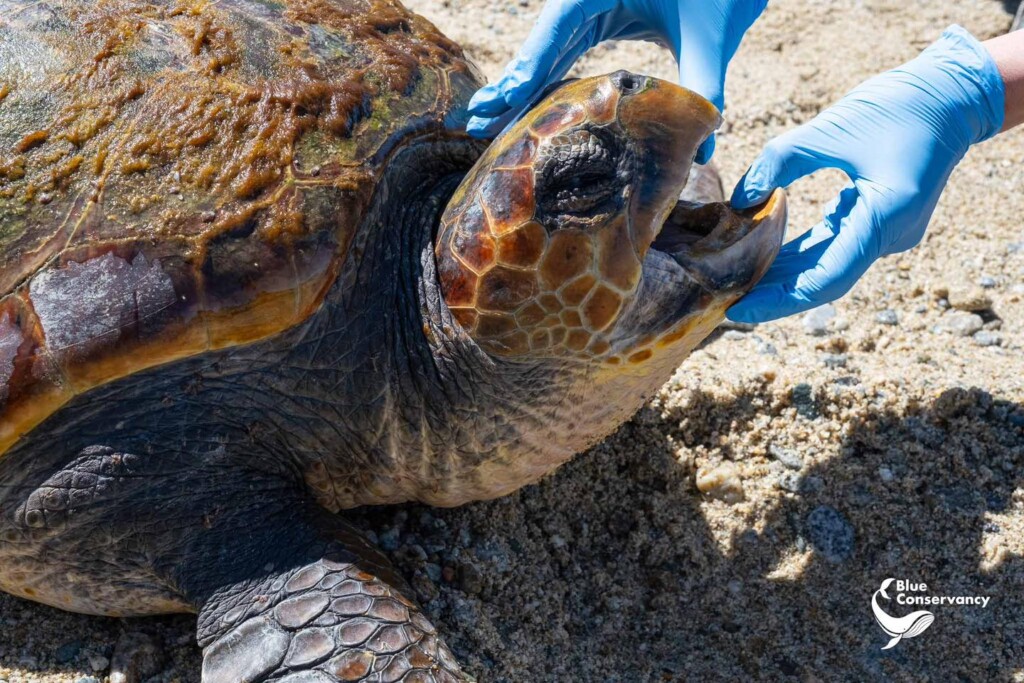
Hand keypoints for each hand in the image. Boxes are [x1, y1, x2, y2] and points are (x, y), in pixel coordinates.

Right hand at [465, 0, 767, 161]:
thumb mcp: (712, 33)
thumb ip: (705, 85)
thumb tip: (701, 150)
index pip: (557, 28)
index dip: (529, 67)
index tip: (502, 100)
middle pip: (542, 44)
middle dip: (511, 85)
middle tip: (476, 123)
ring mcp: (593, 7)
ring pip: (550, 52)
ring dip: (523, 89)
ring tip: (491, 124)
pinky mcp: (603, 18)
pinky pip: (568, 54)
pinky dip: (549, 82)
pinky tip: (531, 111)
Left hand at [727, 25, 1005, 323]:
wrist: (952, 96)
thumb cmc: (899, 105)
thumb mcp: (833, 126)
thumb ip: (782, 161)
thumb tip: (739, 200)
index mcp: (885, 218)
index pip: (825, 278)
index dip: (779, 300)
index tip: (738, 309)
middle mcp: (890, 237)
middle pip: (822, 281)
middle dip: (772, 294)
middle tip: (721, 301)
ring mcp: (888, 234)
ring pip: (827, 267)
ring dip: (783, 276)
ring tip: (733, 283)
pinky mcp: (879, 224)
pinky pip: (834, 249)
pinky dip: (799, 255)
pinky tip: (759, 258)